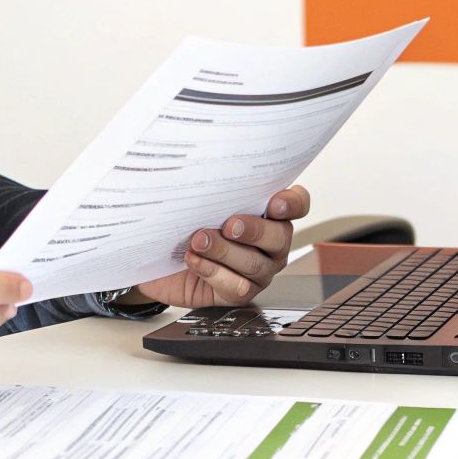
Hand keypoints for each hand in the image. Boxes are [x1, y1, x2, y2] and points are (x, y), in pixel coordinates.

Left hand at [133, 186, 311, 307]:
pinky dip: (212, 271)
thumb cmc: (185, 226)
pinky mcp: (240, 292)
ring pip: (255, 264)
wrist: (160, 262)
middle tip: (229, 225)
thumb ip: (210, 187)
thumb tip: (197, 165)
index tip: (275, 203)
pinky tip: (193, 259)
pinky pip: (236, 286)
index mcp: (269, 214)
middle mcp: (271, 244)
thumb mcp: (197, 201)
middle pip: (280, 236)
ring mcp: (259, 271)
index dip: (293, 203)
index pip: (297, 205)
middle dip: (254, 230)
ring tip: (199, 240)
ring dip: (224, 250)